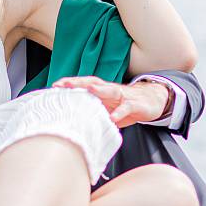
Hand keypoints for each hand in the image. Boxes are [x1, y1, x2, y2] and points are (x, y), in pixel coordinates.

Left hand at [51, 76, 169, 127]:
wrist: (151, 101)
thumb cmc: (124, 105)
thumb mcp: (107, 108)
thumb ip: (92, 112)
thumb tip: (72, 122)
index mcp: (101, 91)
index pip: (83, 84)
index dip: (70, 84)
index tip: (54, 86)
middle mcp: (110, 90)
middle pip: (93, 83)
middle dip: (78, 83)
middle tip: (64, 85)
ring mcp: (123, 96)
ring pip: (110, 90)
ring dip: (99, 90)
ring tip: (89, 91)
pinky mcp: (135, 105)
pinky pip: (126, 108)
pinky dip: (119, 113)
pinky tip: (112, 118)